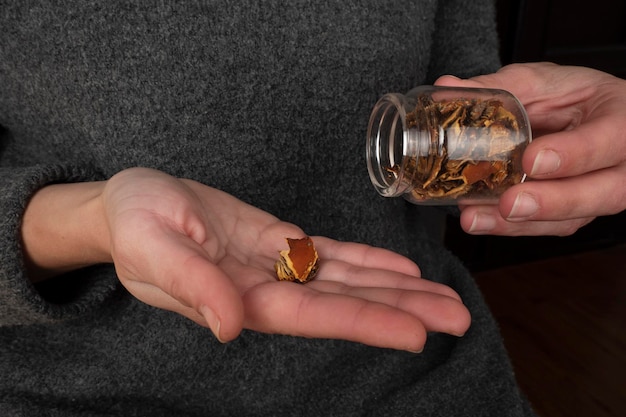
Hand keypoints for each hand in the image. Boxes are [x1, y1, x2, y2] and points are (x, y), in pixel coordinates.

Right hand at [23, 167, 469, 351]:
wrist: (129, 203)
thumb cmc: (133, 223)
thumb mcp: (150, 246)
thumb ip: (190, 285)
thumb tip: (229, 327)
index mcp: (236, 296)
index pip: (311, 315)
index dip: (364, 322)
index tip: (417, 332)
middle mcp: (264, 288)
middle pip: (343, 302)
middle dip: (400, 310)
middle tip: (458, 318)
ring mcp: (274, 265)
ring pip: (344, 279)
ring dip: (396, 288)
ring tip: (445, 298)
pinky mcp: (275, 241)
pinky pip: (327, 254)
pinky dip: (366, 262)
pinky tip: (400, 270)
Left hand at [435, 63, 625, 235]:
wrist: (582, 118)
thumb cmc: (573, 97)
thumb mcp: (543, 81)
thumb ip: (501, 87)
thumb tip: (447, 86)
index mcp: (623, 119)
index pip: (610, 140)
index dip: (573, 154)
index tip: (532, 159)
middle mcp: (622, 163)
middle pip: (602, 193)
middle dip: (552, 203)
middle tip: (509, 203)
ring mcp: (601, 192)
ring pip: (573, 219)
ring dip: (521, 223)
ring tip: (477, 217)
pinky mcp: (575, 213)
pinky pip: (548, 227)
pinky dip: (511, 227)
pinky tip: (480, 219)